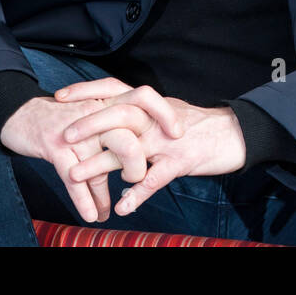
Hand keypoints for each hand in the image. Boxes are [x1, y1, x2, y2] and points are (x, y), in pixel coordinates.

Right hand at [0, 80, 180, 222]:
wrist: (19, 114)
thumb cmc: (59, 124)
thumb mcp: (87, 136)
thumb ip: (103, 163)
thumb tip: (112, 204)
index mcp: (108, 104)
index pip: (144, 98)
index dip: (164, 112)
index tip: (178, 133)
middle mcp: (95, 114)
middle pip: (128, 129)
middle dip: (139, 158)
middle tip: (140, 178)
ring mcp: (75, 131)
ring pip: (103, 155)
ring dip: (113, 181)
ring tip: (121, 204)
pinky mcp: (54, 146)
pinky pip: (73, 175)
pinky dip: (84, 197)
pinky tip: (92, 214)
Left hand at [55, 80, 246, 216]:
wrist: (234, 134)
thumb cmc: (199, 126)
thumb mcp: (167, 112)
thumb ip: (143, 114)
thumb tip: (117, 115)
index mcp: (150, 105)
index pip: (113, 88)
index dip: (86, 91)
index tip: (61, 96)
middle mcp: (154, 119)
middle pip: (117, 114)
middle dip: (88, 125)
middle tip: (64, 137)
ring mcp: (166, 140)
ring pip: (128, 148)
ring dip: (99, 163)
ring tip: (74, 176)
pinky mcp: (179, 161)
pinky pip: (154, 178)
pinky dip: (137, 193)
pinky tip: (122, 206)